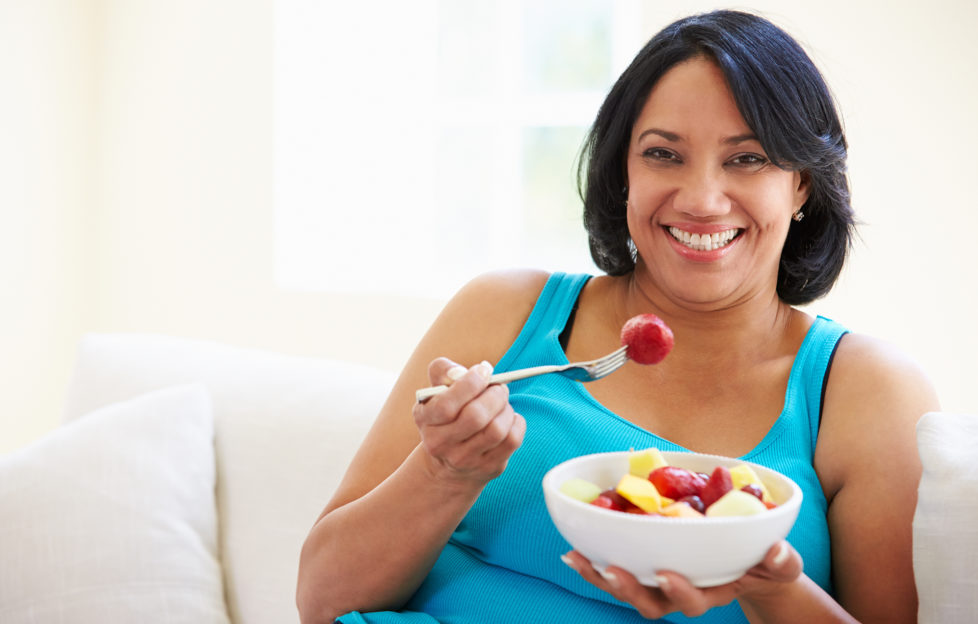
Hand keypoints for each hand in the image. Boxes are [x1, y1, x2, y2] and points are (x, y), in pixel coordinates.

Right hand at [413, 357, 525, 486]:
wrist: (447, 461)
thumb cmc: (447, 413)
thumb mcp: (436, 390)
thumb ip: (444, 371)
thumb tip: (467, 371)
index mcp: (425, 419)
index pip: (446, 405)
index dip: (470, 384)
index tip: (484, 370)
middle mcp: (440, 444)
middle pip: (476, 417)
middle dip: (495, 395)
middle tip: (499, 387)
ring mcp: (464, 460)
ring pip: (497, 430)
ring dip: (506, 409)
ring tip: (502, 403)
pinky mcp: (488, 467)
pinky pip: (512, 440)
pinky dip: (516, 423)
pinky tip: (507, 419)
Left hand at [562, 541, 802, 618]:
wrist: (751, 562)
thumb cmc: (765, 563)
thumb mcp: (780, 563)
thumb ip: (782, 562)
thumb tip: (777, 552)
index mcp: (712, 591)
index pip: (693, 601)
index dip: (678, 592)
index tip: (665, 574)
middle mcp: (681, 591)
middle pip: (651, 602)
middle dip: (628, 589)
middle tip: (610, 570)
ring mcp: (661, 582)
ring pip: (627, 588)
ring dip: (600, 576)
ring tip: (576, 559)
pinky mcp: (646, 566)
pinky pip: (617, 569)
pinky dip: (595, 561)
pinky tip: (574, 549)